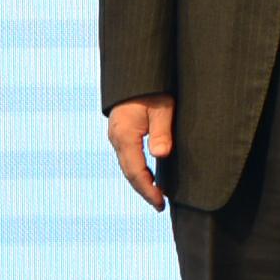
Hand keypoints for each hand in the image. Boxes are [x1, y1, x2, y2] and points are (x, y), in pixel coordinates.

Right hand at [103, 96, 172, 210]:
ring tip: (156, 196)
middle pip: (129, 173)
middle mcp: (117, 139)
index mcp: (125, 136)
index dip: (148, 190)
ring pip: (128, 166)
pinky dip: (138, 170)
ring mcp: (117, 136)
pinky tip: (149, 176)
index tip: (161, 203)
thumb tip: (161, 155)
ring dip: (141, 182)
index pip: (136, 172)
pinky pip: (128, 157)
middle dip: (144, 191)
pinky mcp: (121, 132)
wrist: (135, 73)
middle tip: (160, 205)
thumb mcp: (162, 107)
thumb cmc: (152, 89)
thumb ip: (162, 131)